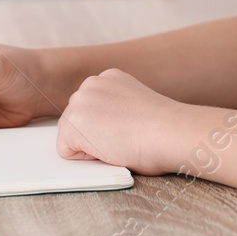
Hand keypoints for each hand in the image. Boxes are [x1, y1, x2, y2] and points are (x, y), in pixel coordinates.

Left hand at [55, 68, 200, 174]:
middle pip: (77, 120)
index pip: (92, 109)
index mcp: (109, 78)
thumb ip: (116, 109)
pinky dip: (85, 158)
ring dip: (90, 145)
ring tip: (119, 142)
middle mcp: (91, 84)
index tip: (128, 129)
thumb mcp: (136, 106)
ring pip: (70, 135)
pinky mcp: (72, 122)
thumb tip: (105, 128)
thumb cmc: (164, 130)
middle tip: (124, 139)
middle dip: (94, 135)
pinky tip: (109, 149)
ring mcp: (79, 101)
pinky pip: (66, 150)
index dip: (107, 127)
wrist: (170, 132)